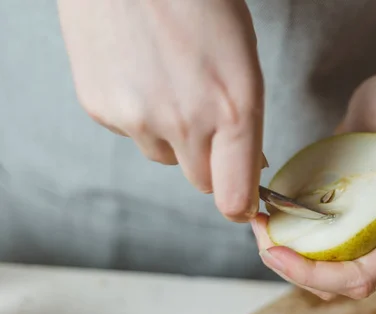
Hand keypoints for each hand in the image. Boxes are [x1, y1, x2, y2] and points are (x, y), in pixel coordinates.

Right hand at [57, 0, 264, 221]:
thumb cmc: (200, 3)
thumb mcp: (243, 61)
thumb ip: (246, 122)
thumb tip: (249, 167)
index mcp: (232, 109)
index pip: (234, 197)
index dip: (241, 205)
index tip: (243, 203)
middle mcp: (184, 123)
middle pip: (199, 181)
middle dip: (209, 162)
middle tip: (206, 119)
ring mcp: (137, 118)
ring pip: (163, 156)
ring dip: (172, 134)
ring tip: (169, 81)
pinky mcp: (101, 109)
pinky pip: (130, 133)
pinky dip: (139, 114)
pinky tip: (140, 74)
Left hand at [251, 73, 375, 299]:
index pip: (366, 275)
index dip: (319, 275)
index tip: (277, 252)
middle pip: (341, 283)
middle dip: (297, 272)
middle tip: (262, 239)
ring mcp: (369, 232)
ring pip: (326, 272)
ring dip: (290, 261)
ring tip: (262, 228)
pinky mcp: (347, 221)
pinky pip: (319, 248)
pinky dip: (292, 242)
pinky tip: (271, 216)